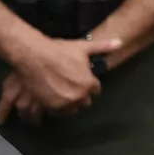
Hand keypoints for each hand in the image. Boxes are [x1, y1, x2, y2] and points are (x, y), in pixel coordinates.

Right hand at [0, 34, 123, 123]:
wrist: (34, 57)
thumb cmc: (59, 51)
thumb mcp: (82, 47)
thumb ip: (102, 47)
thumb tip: (120, 42)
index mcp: (88, 85)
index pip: (95, 90)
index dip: (89, 83)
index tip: (82, 78)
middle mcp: (77, 97)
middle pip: (84, 101)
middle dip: (80, 94)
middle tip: (71, 83)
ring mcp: (63, 104)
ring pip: (71, 109)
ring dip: (69, 102)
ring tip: (61, 91)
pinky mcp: (49, 107)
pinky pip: (57, 112)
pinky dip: (56, 106)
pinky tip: (52, 97)